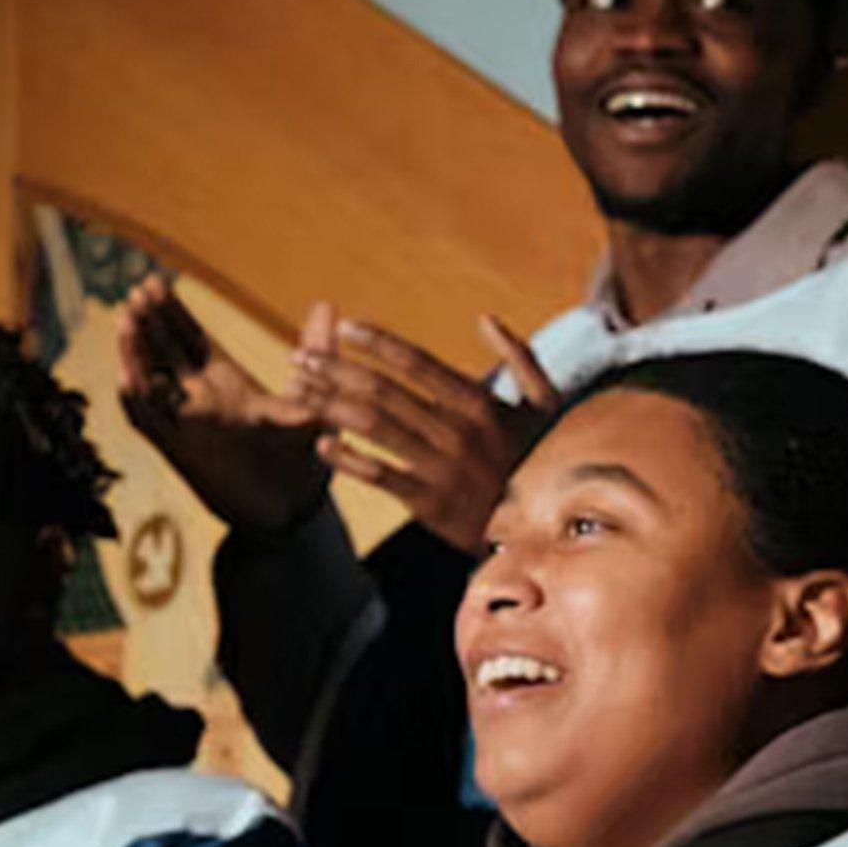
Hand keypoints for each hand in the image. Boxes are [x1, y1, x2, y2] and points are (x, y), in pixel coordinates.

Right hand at [117, 276, 333, 531]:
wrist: (296, 512)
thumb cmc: (304, 458)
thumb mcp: (312, 398)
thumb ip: (318, 352)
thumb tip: (328, 304)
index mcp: (228, 384)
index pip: (190, 339)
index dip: (171, 312)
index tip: (155, 281)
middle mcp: (201, 401)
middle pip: (164, 352)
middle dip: (148, 321)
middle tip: (137, 289)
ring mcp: (188, 426)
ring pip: (150, 382)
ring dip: (136, 352)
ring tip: (126, 320)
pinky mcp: (183, 453)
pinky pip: (152, 424)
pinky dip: (139, 402)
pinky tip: (127, 377)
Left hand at [293, 315, 559, 552]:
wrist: (546, 528)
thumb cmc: (542, 458)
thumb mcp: (545, 403)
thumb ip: (520, 356)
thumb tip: (485, 318)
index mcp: (477, 403)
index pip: (415, 362)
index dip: (376, 342)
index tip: (344, 328)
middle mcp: (455, 431)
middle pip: (383, 391)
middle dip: (336, 369)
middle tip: (301, 356)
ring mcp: (440, 467)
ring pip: (373, 427)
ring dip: (331, 404)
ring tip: (301, 389)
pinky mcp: (429, 503)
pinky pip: (379, 475)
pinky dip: (348, 459)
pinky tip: (321, 445)